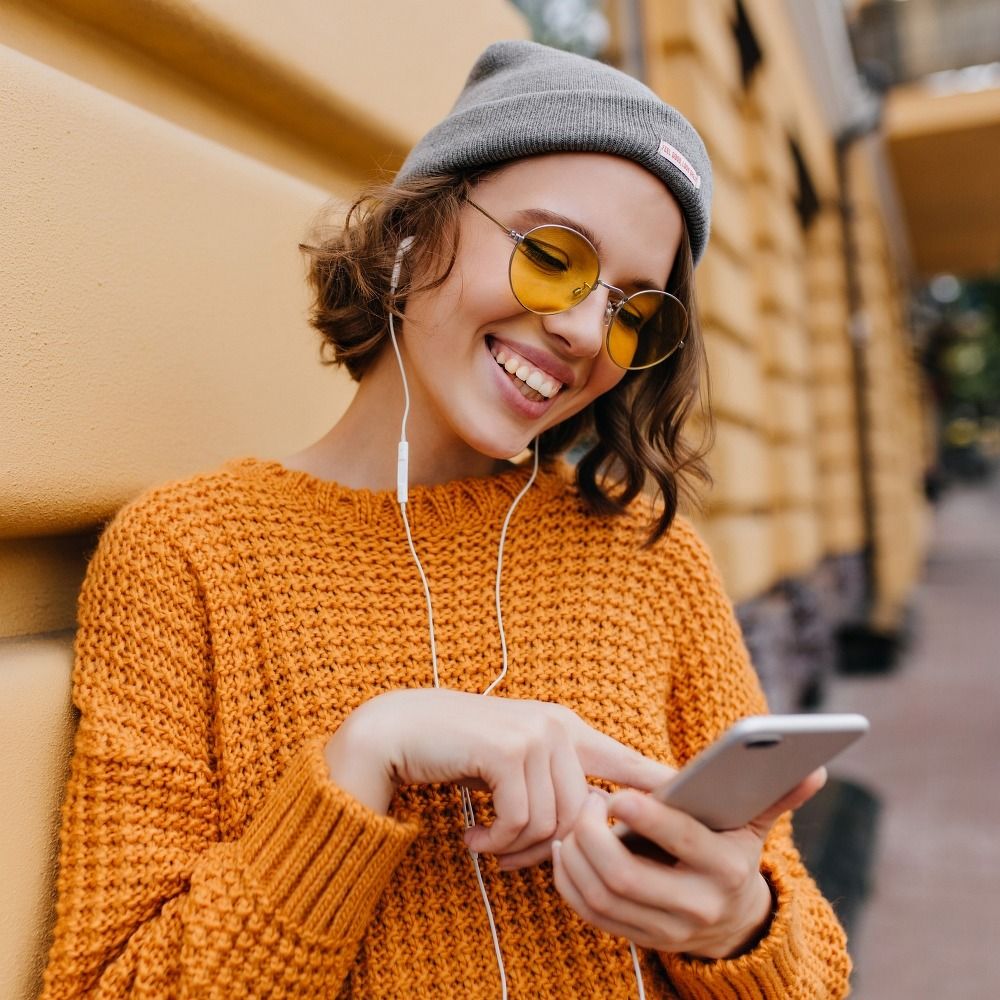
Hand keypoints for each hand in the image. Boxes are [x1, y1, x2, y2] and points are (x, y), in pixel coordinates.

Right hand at [324, 689, 672, 866]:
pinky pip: (522, 819)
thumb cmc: (455, 751)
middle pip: (583, 812)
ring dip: (517, 845)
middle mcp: (556, 726)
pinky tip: (474, 835)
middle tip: (509, 855)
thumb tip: (580, 833)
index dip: (661, 786)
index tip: (695, 805)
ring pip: (554, 820)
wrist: (398, 732)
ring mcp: (533, 734)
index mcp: (564, 727)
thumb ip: (549, 789)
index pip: (625, 760)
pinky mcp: (507, 749)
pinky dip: (498, 839)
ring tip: (487, 843)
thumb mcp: (510, 769)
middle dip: (551, 845)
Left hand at [551, 768, 826, 958]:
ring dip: (575, 856)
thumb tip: (815, 768)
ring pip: (601, 897)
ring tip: (571, 820)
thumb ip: (777, 794)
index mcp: (725, 869)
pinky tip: (566, 850)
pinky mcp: (637, 938)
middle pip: (626, 876)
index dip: (647, 817)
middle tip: (583, 802)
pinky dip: (569, 881)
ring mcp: (664, 929)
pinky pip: (590, 914)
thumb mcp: (756, 826)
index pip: (683, 842)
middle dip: (593, 836)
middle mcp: (695, 906)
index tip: (617, 794)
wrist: (731, 924)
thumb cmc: (733, 853)